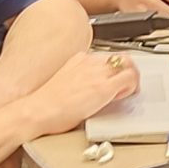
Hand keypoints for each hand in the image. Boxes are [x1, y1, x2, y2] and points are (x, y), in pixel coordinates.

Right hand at [22, 52, 141, 134]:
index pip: (106, 56)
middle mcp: (89, 62)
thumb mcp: (65, 82)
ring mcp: (97, 74)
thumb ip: (81, 80)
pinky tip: (122, 97)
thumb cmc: (46, 104)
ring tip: (125, 92)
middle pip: (120, 57)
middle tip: (126, 85)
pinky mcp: (103, 88)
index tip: (114, 78)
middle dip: (127, 70)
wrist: (36, 111)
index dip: (114, 69)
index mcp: (79, 59)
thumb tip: (92, 87)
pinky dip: (132, 88)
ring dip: (131, 78)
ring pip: (128, 65)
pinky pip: (130, 79)